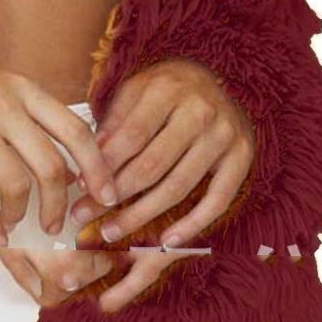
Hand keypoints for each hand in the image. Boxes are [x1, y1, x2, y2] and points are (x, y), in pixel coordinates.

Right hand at [0, 64, 120, 304]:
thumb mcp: (3, 93)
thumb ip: (38, 124)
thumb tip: (74, 172)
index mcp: (22, 89)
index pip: (74, 130)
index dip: (97, 167)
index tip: (107, 196)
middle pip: (49, 164)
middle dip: (58, 203)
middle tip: (57, 224)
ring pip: (14, 183)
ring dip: (21, 214)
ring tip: (17, 224)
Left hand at [67, 57, 255, 314]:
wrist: (223, 80)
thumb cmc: (168, 91)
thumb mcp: (136, 91)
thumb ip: (113, 124)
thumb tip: (87, 166)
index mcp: (168, 90)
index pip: (130, 136)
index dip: (104, 167)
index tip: (80, 191)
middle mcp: (199, 112)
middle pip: (151, 165)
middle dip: (114, 196)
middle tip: (84, 217)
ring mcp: (223, 136)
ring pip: (178, 186)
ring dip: (142, 215)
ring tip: (111, 231)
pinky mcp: (241, 158)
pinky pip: (217, 199)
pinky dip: (192, 224)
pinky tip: (166, 242)